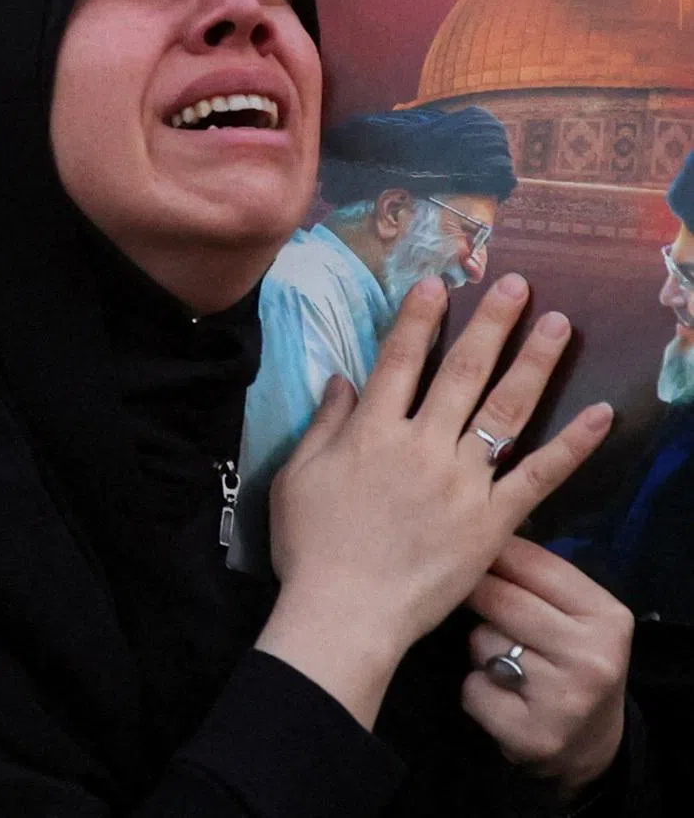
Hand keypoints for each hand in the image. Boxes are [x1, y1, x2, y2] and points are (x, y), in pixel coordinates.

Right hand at [256, 273, 613, 728]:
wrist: (344, 613)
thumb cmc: (310, 546)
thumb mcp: (297, 477)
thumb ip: (324, 424)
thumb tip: (342, 378)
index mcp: (373, 431)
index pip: (400, 359)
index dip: (418, 318)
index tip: (437, 283)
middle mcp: (423, 444)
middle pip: (463, 372)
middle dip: (490, 323)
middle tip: (517, 286)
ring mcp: (463, 481)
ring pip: (505, 410)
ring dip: (534, 362)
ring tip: (558, 323)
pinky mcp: (493, 520)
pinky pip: (538, 475)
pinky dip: (572, 444)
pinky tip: (599, 413)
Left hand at [463, 537, 632, 799]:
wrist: (591, 742)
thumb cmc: (571, 658)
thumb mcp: (572, 612)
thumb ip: (535, 574)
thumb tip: (474, 527)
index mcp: (605, 615)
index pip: (530, 560)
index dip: (490, 552)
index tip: (467, 548)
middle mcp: (591, 657)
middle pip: (499, 599)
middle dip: (477, 596)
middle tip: (475, 602)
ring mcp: (563, 700)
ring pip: (481, 642)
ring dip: (479, 648)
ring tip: (504, 661)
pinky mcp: (532, 736)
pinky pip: (473, 688)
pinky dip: (476, 690)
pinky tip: (501, 696)